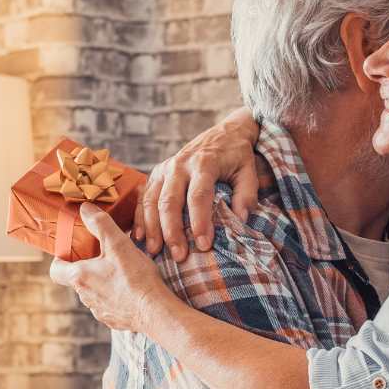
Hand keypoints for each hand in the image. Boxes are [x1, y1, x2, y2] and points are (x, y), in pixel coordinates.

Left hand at [50, 204, 171, 332]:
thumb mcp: (119, 244)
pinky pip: (109, 306)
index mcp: (80, 277)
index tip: (73, 252)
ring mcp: (99, 311)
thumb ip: (100, 223)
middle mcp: (85, 296)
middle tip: (104, 256)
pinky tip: (132, 290)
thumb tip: (85, 209)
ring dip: (103, 282)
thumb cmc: (136, 278)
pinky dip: (117, 297)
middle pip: (77, 279)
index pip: (55, 270)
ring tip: (123, 273)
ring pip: (94, 292)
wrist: (154, 311)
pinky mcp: (114, 320)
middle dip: (88, 267)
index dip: (60, 259)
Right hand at [133, 108, 259, 261]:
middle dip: (172, 231)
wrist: (225, 133)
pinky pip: (143, 198)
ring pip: (152, 200)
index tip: (203, 245)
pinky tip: (140, 238)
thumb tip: (240, 219)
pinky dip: (139, 218)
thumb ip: (247, 194)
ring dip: (152, 228)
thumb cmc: (237, 156)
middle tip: (178, 256)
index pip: (198, 196)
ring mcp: (165, 168)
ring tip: (156, 252)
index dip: (200, 221)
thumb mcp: (249, 170)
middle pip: (170, 201)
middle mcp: (179, 165)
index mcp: (204, 163)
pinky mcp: (157, 173)